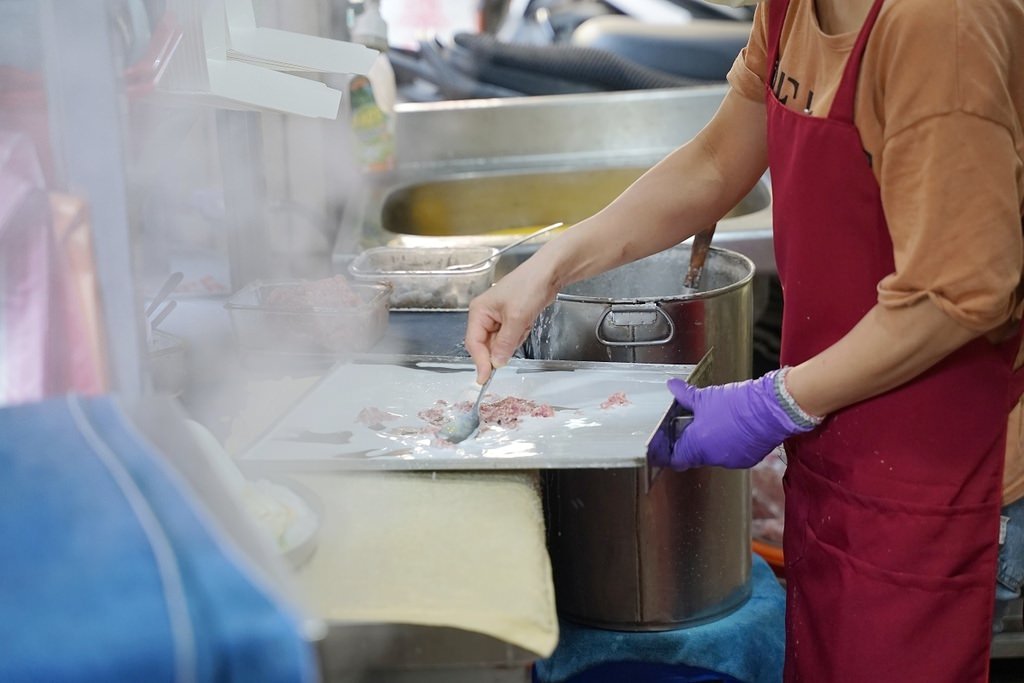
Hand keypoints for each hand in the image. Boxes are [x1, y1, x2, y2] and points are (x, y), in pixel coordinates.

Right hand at [464, 263, 556, 383]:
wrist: (549, 273)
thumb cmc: (529, 286)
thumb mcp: (516, 318)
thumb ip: (505, 343)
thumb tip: (496, 363)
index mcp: (479, 311)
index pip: (474, 343)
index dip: (480, 361)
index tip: (485, 378)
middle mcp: (485, 315)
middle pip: (486, 345)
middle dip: (502, 347)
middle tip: (516, 339)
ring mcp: (498, 318)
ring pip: (500, 343)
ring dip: (514, 339)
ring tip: (525, 322)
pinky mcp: (510, 319)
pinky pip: (511, 337)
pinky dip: (520, 334)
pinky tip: (528, 321)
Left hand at [659, 370, 817, 469]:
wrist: (771, 409)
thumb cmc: (739, 404)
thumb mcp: (706, 396)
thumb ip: (686, 395)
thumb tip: (674, 387)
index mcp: (697, 445)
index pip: (675, 458)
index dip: (668, 452)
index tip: (666, 446)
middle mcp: (712, 457)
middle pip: (693, 456)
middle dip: (691, 442)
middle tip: (692, 426)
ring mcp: (730, 460)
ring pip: (713, 455)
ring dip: (711, 443)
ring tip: (716, 423)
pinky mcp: (747, 460)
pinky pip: (731, 455)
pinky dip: (729, 445)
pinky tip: (732, 429)